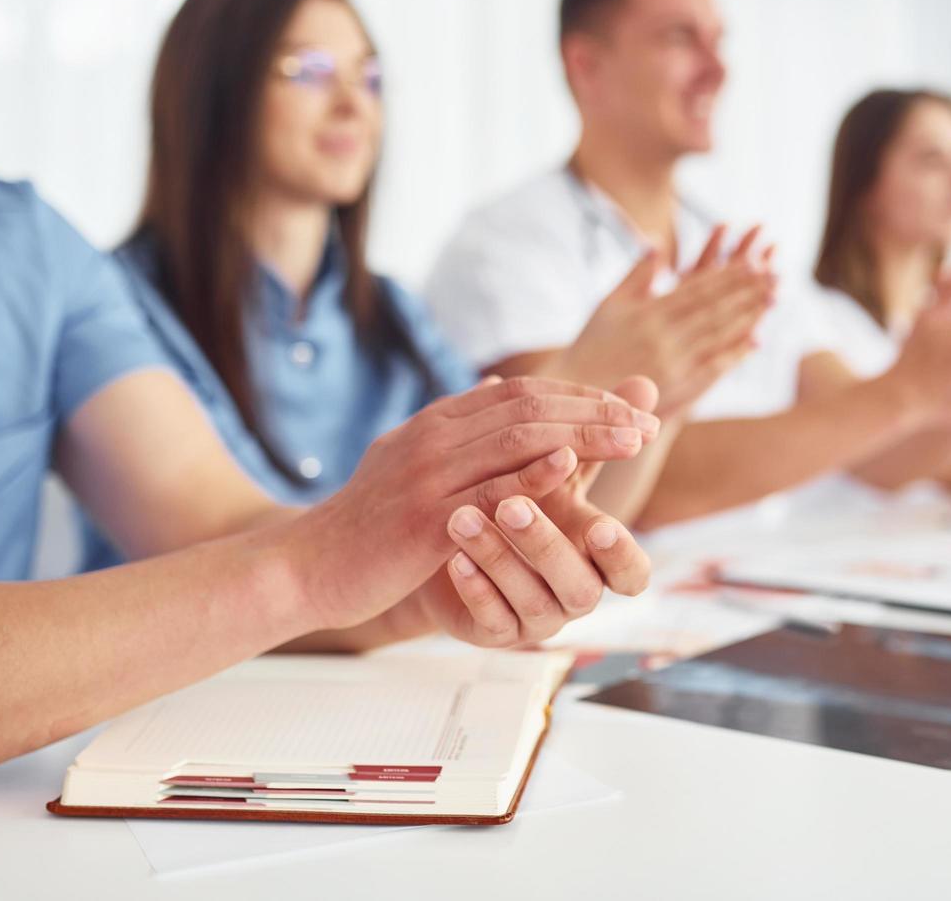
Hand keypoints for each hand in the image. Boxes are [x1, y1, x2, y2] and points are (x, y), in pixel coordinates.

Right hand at [285, 376, 658, 628]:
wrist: (306, 566)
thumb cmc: (368, 523)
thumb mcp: (410, 458)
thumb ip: (459, 426)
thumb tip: (501, 385)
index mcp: (436, 423)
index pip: (523, 392)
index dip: (581, 395)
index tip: (628, 408)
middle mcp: (434, 438)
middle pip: (530, 406)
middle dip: (596, 410)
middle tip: (645, 423)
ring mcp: (428, 476)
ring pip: (518, 439)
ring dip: (583, 435)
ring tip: (631, 439)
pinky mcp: (424, 520)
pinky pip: (488, 491)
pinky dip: (532, 474)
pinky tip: (571, 468)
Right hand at [547, 224, 776, 416]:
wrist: (579, 394)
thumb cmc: (591, 346)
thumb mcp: (609, 304)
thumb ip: (636, 275)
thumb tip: (657, 245)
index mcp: (648, 312)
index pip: (697, 288)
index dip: (728, 275)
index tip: (753, 262)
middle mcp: (663, 336)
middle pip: (715, 308)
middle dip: (748, 290)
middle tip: (778, 276)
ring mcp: (672, 363)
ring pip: (719, 334)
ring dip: (750, 315)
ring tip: (774, 298)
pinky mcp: (676, 388)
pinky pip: (713, 366)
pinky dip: (736, 352)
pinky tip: (757, 340)